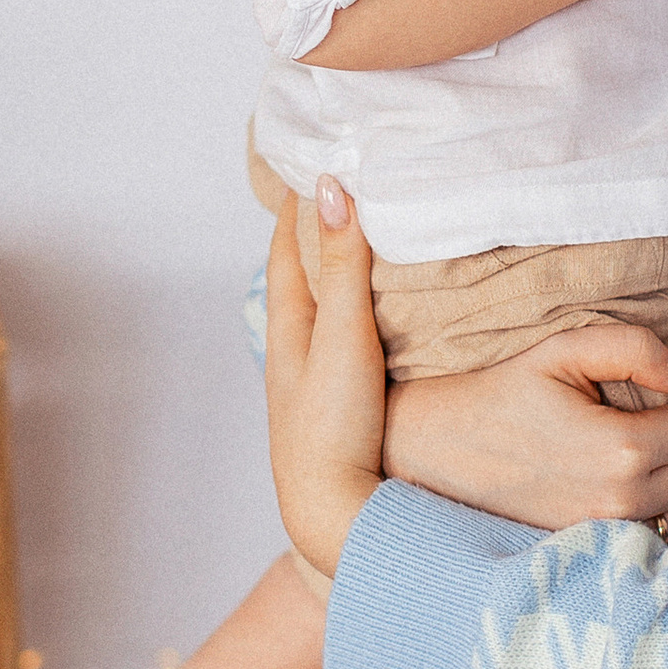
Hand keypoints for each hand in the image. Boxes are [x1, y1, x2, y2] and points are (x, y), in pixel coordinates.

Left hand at [263, 185, 388, 579]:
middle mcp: (293, 346)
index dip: (298, 199)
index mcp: (288, 322)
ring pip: (323, 306)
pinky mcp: (339, 404)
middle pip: (301, 271)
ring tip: (365, 234)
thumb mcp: (341, 335)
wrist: (332, 512)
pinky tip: (379, 312)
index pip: (288, 242)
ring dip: (338, 269)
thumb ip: (343, 264)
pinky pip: (344, 337)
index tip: (314, 155)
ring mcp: (314, 378)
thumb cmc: (330, 424)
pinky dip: (357, 308)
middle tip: (342, 183)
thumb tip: (331, 185)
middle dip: (318, 227)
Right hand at [383, 323, 667, 537]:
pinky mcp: (597, 547)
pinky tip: (648, 480)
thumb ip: (636, 350)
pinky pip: (664, 533)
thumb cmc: (505, 394)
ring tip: (664, 446)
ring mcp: (610, 532)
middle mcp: (623, 500)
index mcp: (622, 449)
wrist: (442, 449)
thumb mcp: (564, 351)